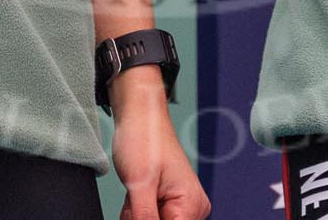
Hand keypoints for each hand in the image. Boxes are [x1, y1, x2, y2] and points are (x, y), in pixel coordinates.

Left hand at [111, 71, 209, 219]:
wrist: (138, 116)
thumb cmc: (144, 138)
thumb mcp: (139, 186)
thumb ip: (145, 219)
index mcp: (192, 205)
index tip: (139, 209)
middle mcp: (192, 207)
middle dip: (141, 219)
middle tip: (135, 199)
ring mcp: (181, 204)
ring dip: (137, 215)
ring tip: (135, 192)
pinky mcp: (168, 201)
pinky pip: (149, 218)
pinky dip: (137, 210)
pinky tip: (135, 194)